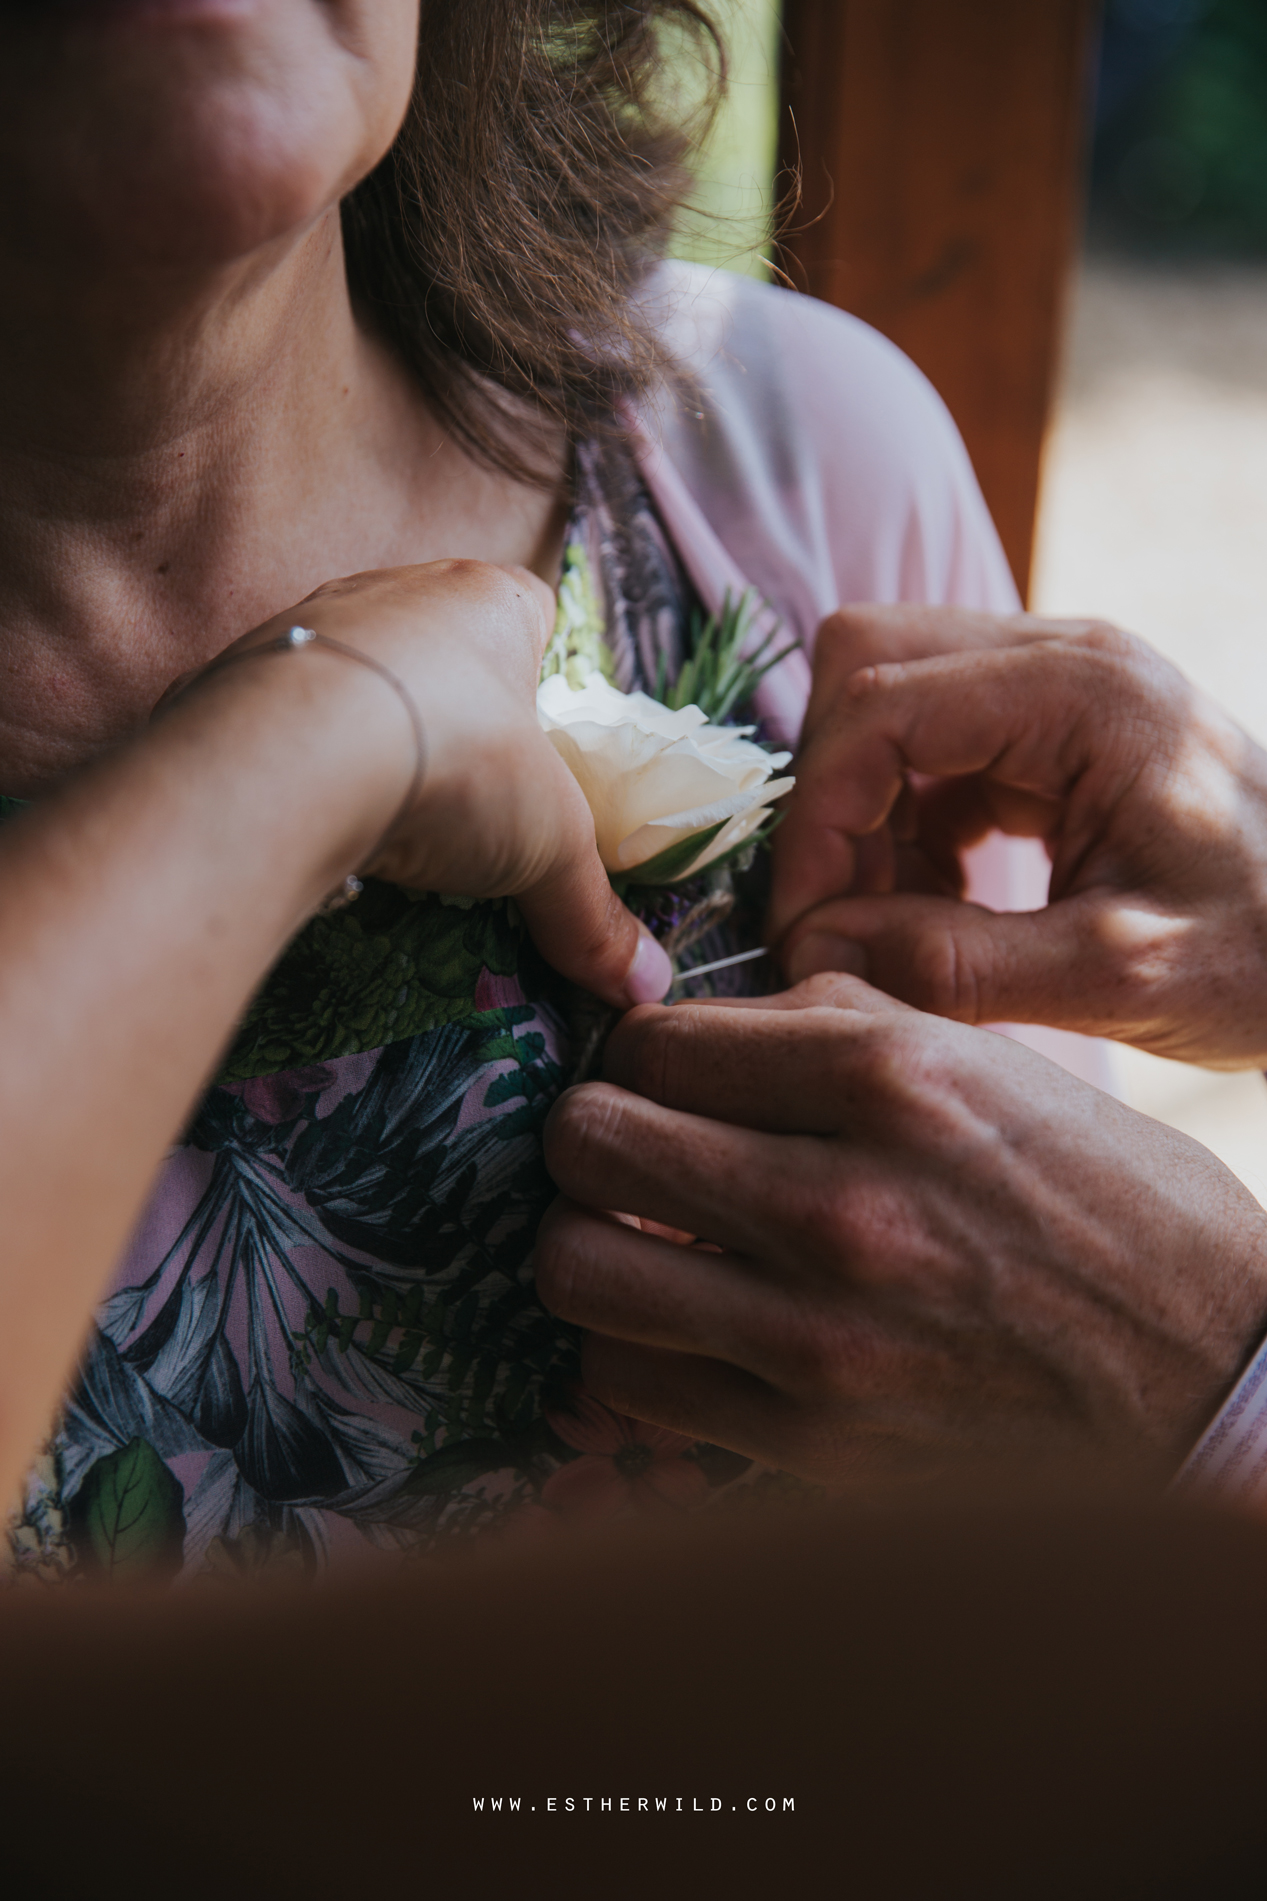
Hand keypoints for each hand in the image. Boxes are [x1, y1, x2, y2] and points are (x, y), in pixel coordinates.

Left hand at [195, 560, 670, 1008]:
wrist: (286, 759)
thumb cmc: (453, 762)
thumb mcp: (547, 847)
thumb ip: (592, 912)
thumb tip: (646, 987)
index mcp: (489, 599)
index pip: (535, 614)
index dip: (544, 681)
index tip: (541, 752)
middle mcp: (396, 591)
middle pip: (443, 653)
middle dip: (458, 721)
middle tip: (472, 803)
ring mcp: (310, 625)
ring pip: (360, 681)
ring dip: (375, 740)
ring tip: (391, 823)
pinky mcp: (237, 674)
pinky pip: (288, 719)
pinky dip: (307, 765)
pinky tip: (319, 820)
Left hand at [536, 977, 1266, 1483]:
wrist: (1205, 1381)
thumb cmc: (1105, 1207)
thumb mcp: (992, 1070)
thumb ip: (837, 1029)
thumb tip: (701, 1027)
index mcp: (890, 1083)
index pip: (653, 1040)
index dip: (643, 1051)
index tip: (665, 1076)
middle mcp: (839, 1204)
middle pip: (590, 1140)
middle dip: (596, 1133)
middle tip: (635, 1148)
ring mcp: (817, 1336)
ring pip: (575, 1267)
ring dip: (591, 1242)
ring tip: (641, 1238)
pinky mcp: (810, 1442)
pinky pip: (626, 1382)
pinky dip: (635, 1346)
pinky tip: (687, 1325)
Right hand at [767, 606, 1266, 1065]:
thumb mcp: (1120, 977)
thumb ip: (960, 963)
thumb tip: (814, 950)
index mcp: (1082, 694)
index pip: (877, 705)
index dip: (818, 818)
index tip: (808, 926)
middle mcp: (1062, 658)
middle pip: (864, 665)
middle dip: (829, 795)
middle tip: (842, 911)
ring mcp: (1057, 684)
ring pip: (885, 699)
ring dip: (863, 810)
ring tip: (894, 920)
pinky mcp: (1053, 728)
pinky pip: (930, 744)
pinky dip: (904, 820)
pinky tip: (937, 904)